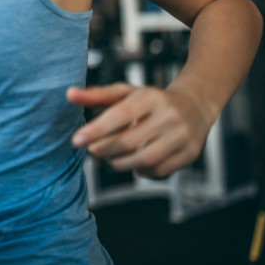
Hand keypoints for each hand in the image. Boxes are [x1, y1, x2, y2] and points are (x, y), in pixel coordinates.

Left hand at [67, 82, 215, 177]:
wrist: (196, 105)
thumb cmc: (151, 100)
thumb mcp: (126, 92)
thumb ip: (97, 95)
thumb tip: (68, 94)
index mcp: (151, 97)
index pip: (120, 115)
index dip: (96, 130)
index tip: (76, 140)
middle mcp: (169, 116)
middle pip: (128, 142)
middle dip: (104, 149)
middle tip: (92, 150)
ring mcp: (182, 136)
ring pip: (143, 160)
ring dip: (119, 163)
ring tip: (111, 156)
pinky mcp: (190, 154)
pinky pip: (158, 171)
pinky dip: (140, 171)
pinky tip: (134, 162)